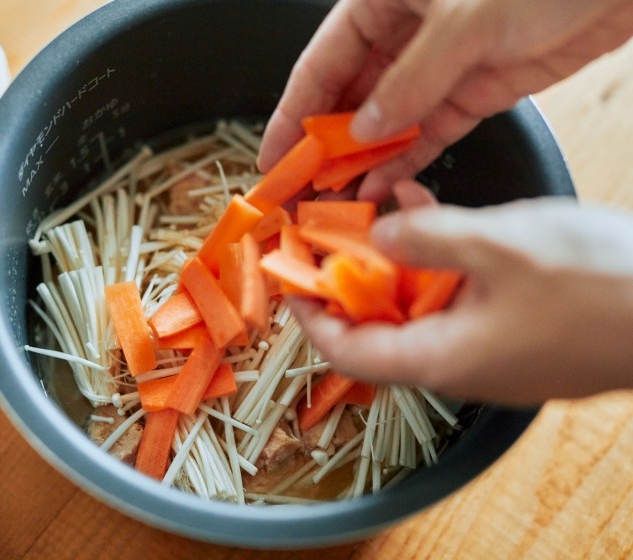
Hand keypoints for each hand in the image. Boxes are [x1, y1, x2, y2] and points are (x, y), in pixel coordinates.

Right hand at [259, 0, 632, 201]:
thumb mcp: (466, 19)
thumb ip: (411, 80)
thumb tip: (364, 129)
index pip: (322, 63)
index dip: (293, 112)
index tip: (273, 156)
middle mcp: (404, 32)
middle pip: (349, 96)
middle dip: (324, 145)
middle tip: (302, 190)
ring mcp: (439, 66)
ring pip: (386, 121)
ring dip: (362, 162)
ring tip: (336, 201)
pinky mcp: (473, 91)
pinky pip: (427, 134)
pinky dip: (404, 161)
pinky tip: (380, 188)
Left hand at [288, 191, 632, 404]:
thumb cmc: (599, 285)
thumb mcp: (501, 245)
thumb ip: (429, 238)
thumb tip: (380, 234)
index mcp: (441, 359)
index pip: (348, 352)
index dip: (311, 318)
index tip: (291, 280)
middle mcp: (459, 367)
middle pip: (382, 330)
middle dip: (356, 280)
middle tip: (337, 236)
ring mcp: (492, 356)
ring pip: (423, 311)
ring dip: (403, 264)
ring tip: (393, 213)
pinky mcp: (519, 338)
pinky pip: (461, 305)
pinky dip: (443, 266)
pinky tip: (444, 222)